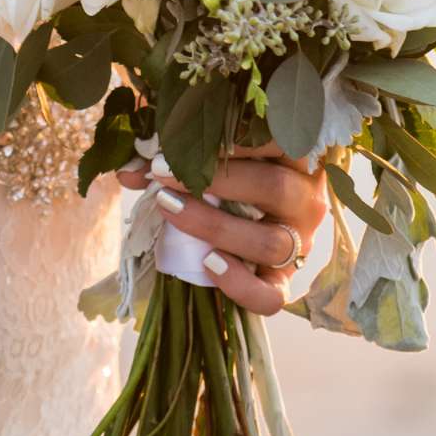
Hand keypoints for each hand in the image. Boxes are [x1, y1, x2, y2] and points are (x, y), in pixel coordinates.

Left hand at [115, 137, 328, 316]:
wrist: (241, 218)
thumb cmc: (223, 171)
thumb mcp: (204, 151)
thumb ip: (172, 152)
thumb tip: (129, 170)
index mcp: (296, 155)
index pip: (276, 141)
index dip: (228, 140)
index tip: (185, 140)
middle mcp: (306, 199)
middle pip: (274, 188)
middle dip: (215, 181)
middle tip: (163, 175)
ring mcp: (300, 243)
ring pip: (270, 242)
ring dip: (215, 227)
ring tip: (169, 211)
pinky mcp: (284, 281)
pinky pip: (272, 295)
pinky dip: (240, 285)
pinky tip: (208, 265)